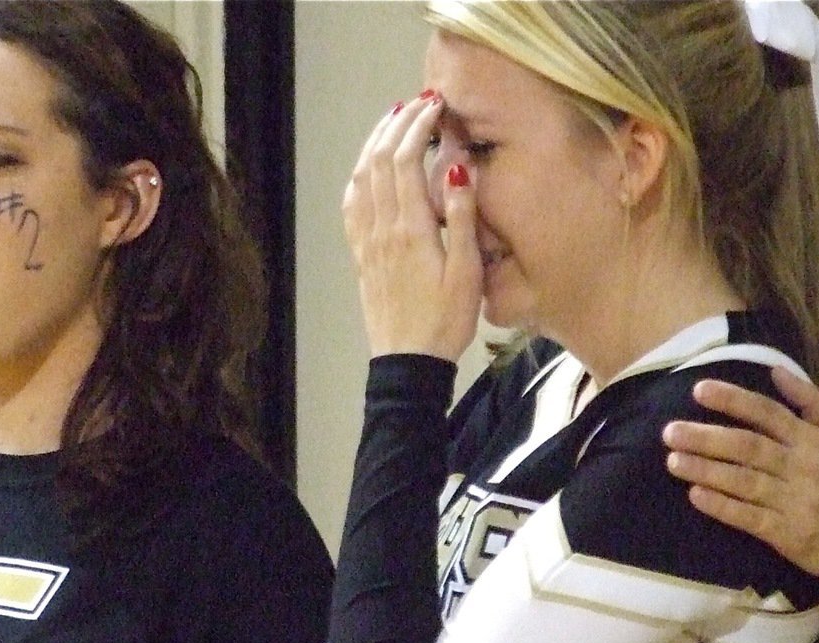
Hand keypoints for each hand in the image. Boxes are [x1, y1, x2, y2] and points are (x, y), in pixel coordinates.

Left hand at [342, 93, 482, 361]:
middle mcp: (382, 230)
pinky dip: (358, 178)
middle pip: (379, 161)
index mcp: (411, 229)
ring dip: (374, 145)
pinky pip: (351, 207)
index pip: (405, 160)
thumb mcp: (467, 272)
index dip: (417, 126)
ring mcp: (367, 243)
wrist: (408, 361)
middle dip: (397, 125)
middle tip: (417, 104)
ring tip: (391, 122)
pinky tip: (366, 170)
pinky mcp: (361, 258)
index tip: (435, 105)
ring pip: (361, 179)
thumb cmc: (445, 321)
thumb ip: (462, 218)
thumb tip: (456, 169)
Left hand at [661, 367, 818, 591]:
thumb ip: (810, 400)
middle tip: (669, 431)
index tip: (698, 389)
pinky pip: (749, 518)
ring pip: (744, 481)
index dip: (733, 400)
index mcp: (813, 440)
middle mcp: (803, 467)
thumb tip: (775, 369)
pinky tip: (695, 495)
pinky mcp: (788, 534)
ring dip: (706, 470)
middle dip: (706, 437)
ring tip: (672, 460)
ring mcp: (795, 501)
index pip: (767, 413)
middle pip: (748, 447)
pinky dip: (722, 506)